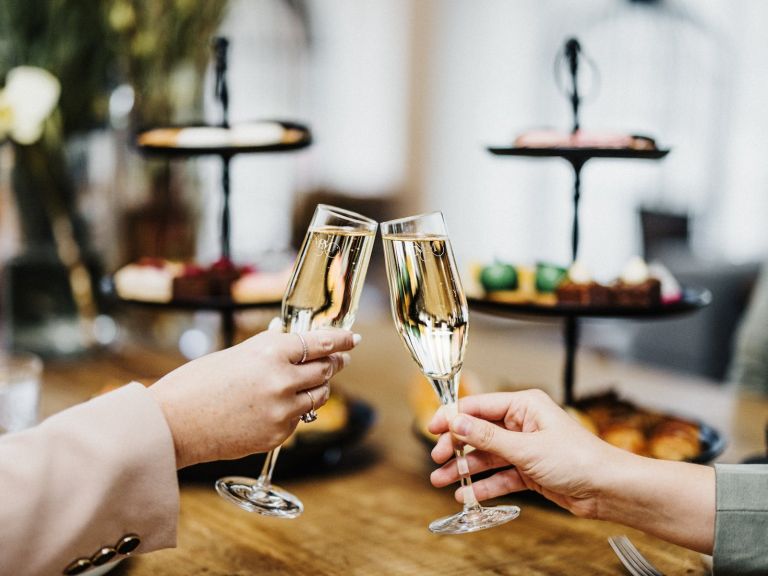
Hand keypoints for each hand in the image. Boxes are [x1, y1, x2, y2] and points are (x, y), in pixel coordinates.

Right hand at [149, 328, 358, 467]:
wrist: (173, 424)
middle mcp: (282, 380)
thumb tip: (296, 345)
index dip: (342, 339)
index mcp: (271, 351)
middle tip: (339, 359)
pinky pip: (299, 419)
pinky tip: (280, 407)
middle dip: (335, 363)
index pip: (321, 342)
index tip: (353, 338)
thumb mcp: (237, 354)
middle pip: (326, 369)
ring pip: (319, 396)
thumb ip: (271, 350)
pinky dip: (296, 411)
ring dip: (318, 387)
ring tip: (311, 382)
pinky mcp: (278, 435)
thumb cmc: (197, 384)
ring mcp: (283, 410)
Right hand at [429, 389, 629, 517]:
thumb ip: (488, 438)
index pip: (479, 406)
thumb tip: (458, 423)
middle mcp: (522, 424)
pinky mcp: (529, 470)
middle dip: (456, 446)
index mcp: (524, 406)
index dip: (453, 417)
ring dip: (464, 469)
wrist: (608, 489)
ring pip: (486, 456)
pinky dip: (482, 485)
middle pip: (478, 432)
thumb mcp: (526, 448)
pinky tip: (466, 493)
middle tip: (437, 459)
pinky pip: (499, 475)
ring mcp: (525, 448)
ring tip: (441, 480)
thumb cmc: (579, 460)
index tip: (432, 428)